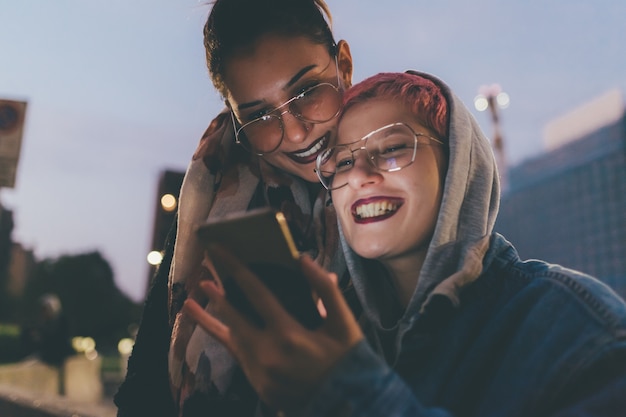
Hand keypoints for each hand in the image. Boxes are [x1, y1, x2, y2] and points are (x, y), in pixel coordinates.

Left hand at [183, 246, 362, 414]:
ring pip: (228, 339)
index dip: (235, 268)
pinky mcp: (258, 385)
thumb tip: (303, 260)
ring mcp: (260, 372)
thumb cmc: (348, 360)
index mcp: (289, 334)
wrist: (348, 406)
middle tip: (203, 274)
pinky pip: (237, 356)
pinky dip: (224, 340)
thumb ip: (325, 289)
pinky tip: (213, 328)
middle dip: (216, 293)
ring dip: (209, 318)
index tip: (218, 250)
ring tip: (190, 303)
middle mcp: (267, 354)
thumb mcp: (343, 322)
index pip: (255, 291)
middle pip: (232, 316)